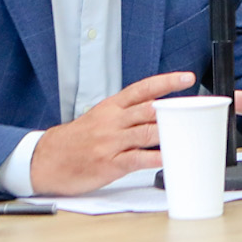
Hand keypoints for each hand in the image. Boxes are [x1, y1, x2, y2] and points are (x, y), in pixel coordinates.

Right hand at [29, 71, 192, 195]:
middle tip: (196, 108)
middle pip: (149, 110)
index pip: (143, 88)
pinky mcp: (110, 163)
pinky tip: (171, 157)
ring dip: (171, 132)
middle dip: (175, 109)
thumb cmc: (76, 140)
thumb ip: (126, 113)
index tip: (187, 78)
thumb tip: (158, 111)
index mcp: (111, 107)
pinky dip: (157, 158)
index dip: (167, 82)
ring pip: (147, 132)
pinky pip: (139, 158)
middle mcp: (112, 121)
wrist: (46, 160)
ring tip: (192, 132)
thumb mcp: (99, 117)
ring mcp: (111, 142)